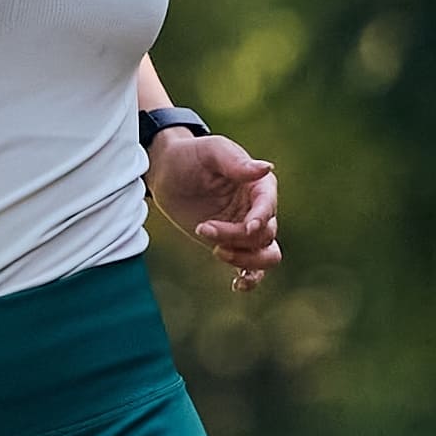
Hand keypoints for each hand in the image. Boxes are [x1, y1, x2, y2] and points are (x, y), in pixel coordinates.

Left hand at [151, 124, 282, 290]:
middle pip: (264, 234)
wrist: (167, 174)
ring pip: (266, 255)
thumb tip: (266, 168)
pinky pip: (253, 269)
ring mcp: (246, 230)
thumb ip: (236, 162)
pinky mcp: (233, 246)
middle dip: (236, 236)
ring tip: (217, 250)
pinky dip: (250, 279)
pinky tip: (237, 284)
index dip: (261, 218)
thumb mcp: (211, 151)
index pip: (269, 206)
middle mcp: (258, 210)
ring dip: (245, 258)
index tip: (247, 226)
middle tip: (203, 228)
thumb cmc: (191, 156)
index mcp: (259, 185)